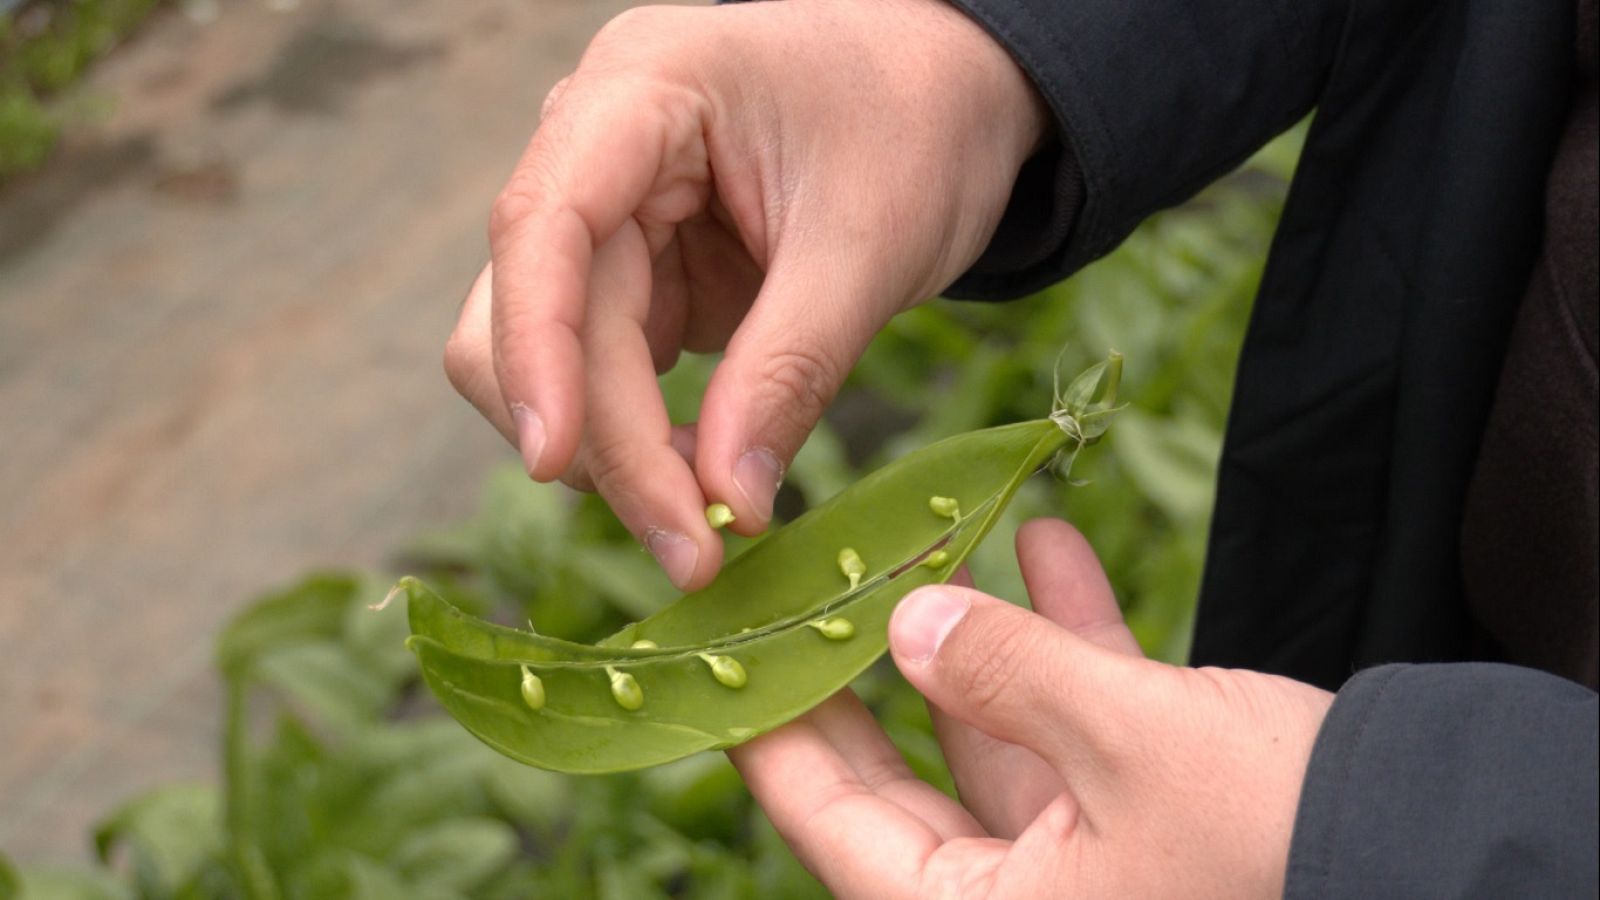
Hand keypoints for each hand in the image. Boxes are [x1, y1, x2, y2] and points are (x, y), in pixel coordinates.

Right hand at [444, 0, 1047, 588]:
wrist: (954, 92)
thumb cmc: (922, 126)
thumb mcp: (870, 244)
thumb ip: (789, 369)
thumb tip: (722, 506)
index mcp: (643, 88)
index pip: (542, 225)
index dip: (536, 350)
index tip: (556, 463)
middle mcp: (594, 145)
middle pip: (538, 313)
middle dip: (600, 441)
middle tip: (691, 554)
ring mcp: (609, 212)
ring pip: (551, 357)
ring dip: (610, 449)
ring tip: (705, 520)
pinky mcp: (635, 271)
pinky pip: (601, 372)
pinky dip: (637, 437)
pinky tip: (703, 477)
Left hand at [729, 519, 1334, 898]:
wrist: (1447, 857)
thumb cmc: (1275, 832)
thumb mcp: (1126, 738)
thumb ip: (1003, 673)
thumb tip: (906, 624)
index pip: (833, 820)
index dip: (775, 729)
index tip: (731, 653)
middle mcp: (1020, 898)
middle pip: (900, 777)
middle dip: (867, 668)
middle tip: (811, 587)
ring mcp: (1085, 857)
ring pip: (993, 734)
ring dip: (977, 633)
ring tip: (936, 537)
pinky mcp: (1146, 813)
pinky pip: (1077, 722)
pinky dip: (1065, 640)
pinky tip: (1048, 548)